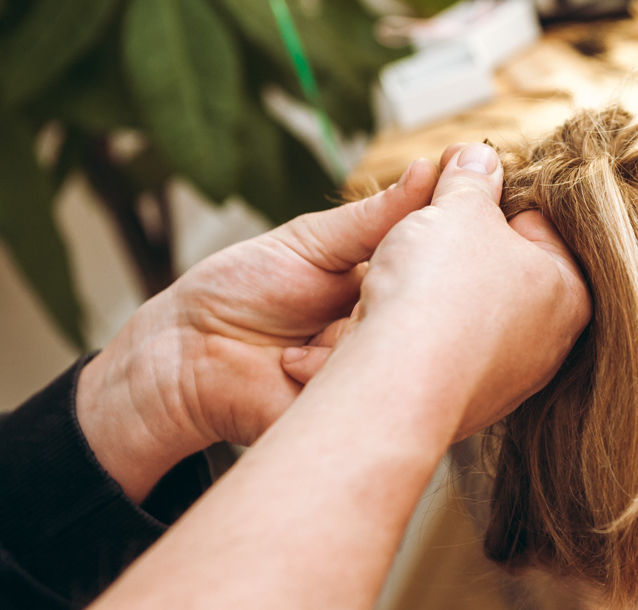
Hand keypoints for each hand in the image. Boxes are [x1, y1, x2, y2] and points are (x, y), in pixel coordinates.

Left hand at [76, 159, 440, 500]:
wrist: (187, 356)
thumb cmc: (241, 290)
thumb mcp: (311, 241)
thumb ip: (372, 217)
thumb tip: (429, 170)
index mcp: (388, 282)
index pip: (437, 262)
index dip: (443, 246)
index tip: (450, 222)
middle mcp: (392, 329)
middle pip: (429, 310)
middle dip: (392, 293)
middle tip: (356, 291)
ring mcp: (376, 373)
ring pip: (399, 351)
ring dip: (350, 337)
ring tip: (300, 340)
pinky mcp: (356, 413)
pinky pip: (367, 393)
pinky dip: (328, 372)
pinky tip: (292, 363)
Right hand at [282, 142, 590, 440]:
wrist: (396, 383)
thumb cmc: (439, 291)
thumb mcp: (459, 209)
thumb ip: (471, 179)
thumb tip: (479, 156)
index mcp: (569, 289)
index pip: (536, 222)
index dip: (491, 198)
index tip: (459, 188)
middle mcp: (551, 343)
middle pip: (504, 270)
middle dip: (464, 245)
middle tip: (427, 230)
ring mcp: (511, 380)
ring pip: (472, 313)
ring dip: (440, 291)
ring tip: (406, 277)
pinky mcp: (469, 404)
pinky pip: (448, 352)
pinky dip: (425, 335)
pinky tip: (400, 324)